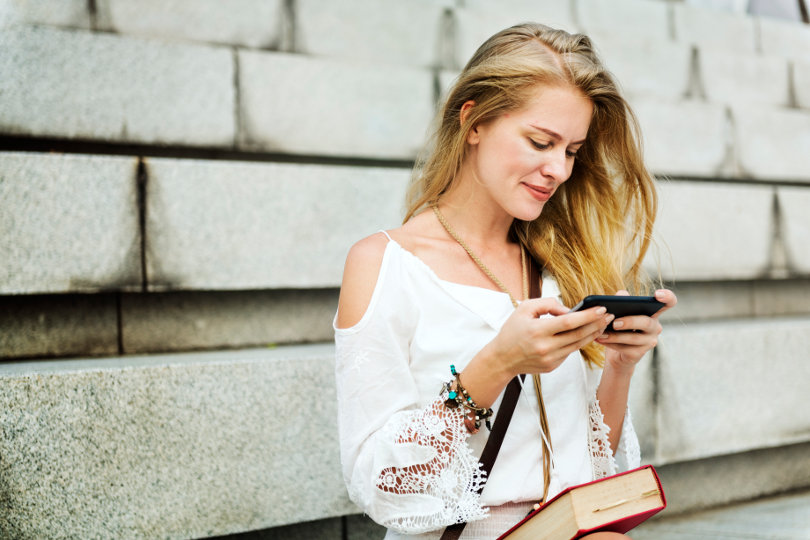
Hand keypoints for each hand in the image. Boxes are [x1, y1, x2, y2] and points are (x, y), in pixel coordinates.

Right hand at [490, 297, 614, 376]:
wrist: (502, 359)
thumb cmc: (512, 330)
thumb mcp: (524, 309)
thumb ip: (547, 304)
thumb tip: (568, 309)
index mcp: (537, 331)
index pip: (569, 322)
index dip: (587, 315)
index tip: (601, 308)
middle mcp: (545, 347)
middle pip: (578, 335)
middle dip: (596, 324)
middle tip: (609, 315)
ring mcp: (550, 359)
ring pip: (578, 345)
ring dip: (592, 334)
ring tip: (602, 323)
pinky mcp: (552, 366)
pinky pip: (569, 352)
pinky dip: (579, 342)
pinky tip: (586, 334)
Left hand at [596, 289, 676, 371]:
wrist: (616, 353)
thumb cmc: (619, 328)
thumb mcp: (619, 312)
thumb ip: (621, 300)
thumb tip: (621, 295)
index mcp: (652, 312)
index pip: (668, 302)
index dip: (667, 297)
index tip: (658, 294)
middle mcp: (655, 326)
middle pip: (646, 322)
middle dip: (629, 321)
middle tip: (615, 322)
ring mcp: (650, 341)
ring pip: (634, 337)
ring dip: (615, 335)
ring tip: (601, 332)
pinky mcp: (640, 353)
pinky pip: (625, 348)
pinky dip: (610, 343)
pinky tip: (599, 339)